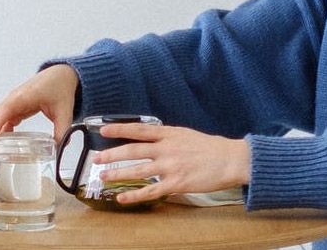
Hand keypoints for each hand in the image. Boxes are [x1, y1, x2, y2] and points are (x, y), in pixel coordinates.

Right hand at [0, 64, 78, 158]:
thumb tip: (59, 148)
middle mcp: (13, 98)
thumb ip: (62, 131)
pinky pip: (2, 120)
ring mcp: (12, 102)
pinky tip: (1, 144)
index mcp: (23, 96)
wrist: (61, 74)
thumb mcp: (64, 111)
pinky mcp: (14, 106)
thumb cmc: (59, 86)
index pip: (3, 111)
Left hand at [93, 124, 250, 204]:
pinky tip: (122, 198)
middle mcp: (167, 148)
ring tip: (103, 176)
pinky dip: (134, 195)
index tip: (103, 129)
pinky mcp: (176, 183)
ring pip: (138, 170)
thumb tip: (149, 139)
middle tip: (96, 158)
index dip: (120, 129)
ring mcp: (171, 166)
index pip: (139, 129)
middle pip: (133, 151)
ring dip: (118, 174)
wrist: (230, 160)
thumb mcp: (185, 134)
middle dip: (112, 155)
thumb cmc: (209, 147)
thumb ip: (166, 137)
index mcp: (169, 134)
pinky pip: (150, 190)